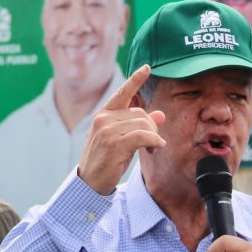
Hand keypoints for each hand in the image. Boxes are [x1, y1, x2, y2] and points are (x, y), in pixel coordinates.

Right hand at [77, 65, 165, 194]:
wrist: (89, 182)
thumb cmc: (106, 161)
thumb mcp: (123, 140)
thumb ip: (139, 126)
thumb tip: (161, 115)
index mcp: (103, 114)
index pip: (122, 93)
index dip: (135, 80)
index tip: (147, 68)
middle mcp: (103, 119)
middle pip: (141, 113)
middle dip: (152, 128)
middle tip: (153, 144)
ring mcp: (107, 130)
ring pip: (144, 124)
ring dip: (154, 138)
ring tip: (151, 150)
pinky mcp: (113, 144)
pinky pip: (143, 136)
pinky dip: (154, 142)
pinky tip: (156, 149)